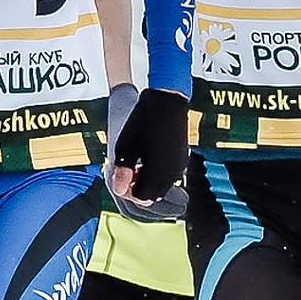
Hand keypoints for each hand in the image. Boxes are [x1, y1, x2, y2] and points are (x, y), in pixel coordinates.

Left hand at [110, 87, 191, 218]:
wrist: (166, 101)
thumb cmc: (142, 123)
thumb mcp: (126, 147)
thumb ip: (123, 171)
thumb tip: (118, 192)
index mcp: (158, 173)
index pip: (142, 198)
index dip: (128, 191)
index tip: (121, 175)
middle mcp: (173, 174)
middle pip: (152, 195)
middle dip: (137, 188)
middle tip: (126, 170)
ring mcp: (179, 167)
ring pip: (161, 186)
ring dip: (146, 180)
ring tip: (135, 163)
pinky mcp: (182, 158)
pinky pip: (168, 176)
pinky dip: (156, 173)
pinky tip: (146, 157)